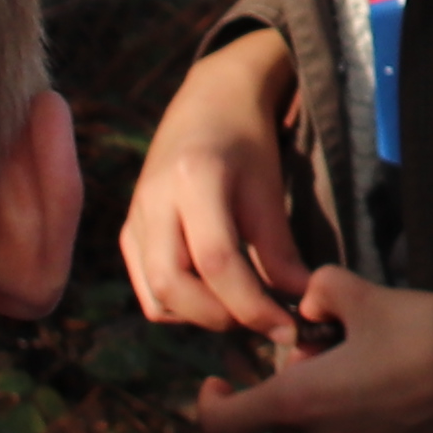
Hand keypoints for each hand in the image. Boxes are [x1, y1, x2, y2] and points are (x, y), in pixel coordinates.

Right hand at [120, 30, 311, 333]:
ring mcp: (134, 218)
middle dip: (222, 317)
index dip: (253, 305)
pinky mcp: (129, 233)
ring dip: (201, 316)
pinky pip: (149, 291)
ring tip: (242, 303)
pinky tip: (215, 292)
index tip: (289, 327)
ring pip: (157, 298)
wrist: (208, 104)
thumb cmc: (247, 143)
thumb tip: (303, 307)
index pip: (216, 261)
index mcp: (193, 178)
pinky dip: (183, 307)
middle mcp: (153, 200)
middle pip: (173, 286)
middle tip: (264, 318)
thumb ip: (281, 253)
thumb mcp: (269, 191)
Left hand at [185, 266, 432, 432]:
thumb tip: (307, 303)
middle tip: (337, 357)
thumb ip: (318, 289)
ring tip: (372, 387)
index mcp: (297, 401)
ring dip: (329, 425)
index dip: (211, 404)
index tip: (221, 384)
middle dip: (296, 391)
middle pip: (283, 424)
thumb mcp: (359, 293)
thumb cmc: (421, 330)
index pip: (221, 423)